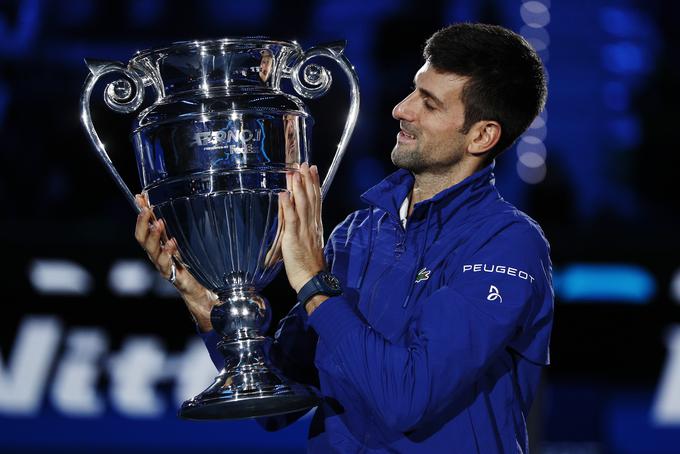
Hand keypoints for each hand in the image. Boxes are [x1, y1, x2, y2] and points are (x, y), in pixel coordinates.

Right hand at [134, 194, 216, 330]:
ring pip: (152, 251)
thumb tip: (173, 207)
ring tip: (159, 223)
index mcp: (158, 246)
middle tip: (146, 210)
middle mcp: (157, 256)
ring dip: (154, 236)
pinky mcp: (173, 276)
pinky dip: (168, 253)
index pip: (144, 227)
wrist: (198, 290)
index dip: (140, 213)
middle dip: (143, 224)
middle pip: (142, 239)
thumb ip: (175, 227)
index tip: (140, 197)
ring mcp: (163, 266)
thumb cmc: (190, 265)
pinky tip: (172, 244)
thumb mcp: (183, 242)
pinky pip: (166, 264)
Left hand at [278, 162, 325, 292]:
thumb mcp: (309, 242)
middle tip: (304, 164)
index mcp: (315, 225)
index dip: (314, 183)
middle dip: (308, 180)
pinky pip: (291, 219)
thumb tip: (299, 217)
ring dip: (299, 188)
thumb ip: (305, 228)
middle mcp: (312, 224)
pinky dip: (288, 205)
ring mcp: (304, 230)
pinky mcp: (295, 238)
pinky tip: (284, 194)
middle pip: (311, 198)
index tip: (312, 170)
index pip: (316, 200)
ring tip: (295, 173)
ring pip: (303, 205)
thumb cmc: (309, 265)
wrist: (313, 279)